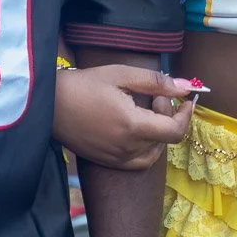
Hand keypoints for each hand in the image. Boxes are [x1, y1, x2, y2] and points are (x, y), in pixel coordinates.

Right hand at [54, 64, 198, 169]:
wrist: (48, 104)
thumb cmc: (83, 85)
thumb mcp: (121, 74)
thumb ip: (156, 82)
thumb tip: (186, 87)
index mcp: (133, 126)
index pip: (175, 131)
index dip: (186, 115)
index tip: (187, 100)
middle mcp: (127, 148)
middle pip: (165, 138)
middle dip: (168, 114)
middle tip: (155, 94)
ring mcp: (117, 158)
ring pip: (154, 151)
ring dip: (159, 132)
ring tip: (145, 110)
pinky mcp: (108, 162)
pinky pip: (139, 161)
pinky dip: (147, 148)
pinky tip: (138, 129)